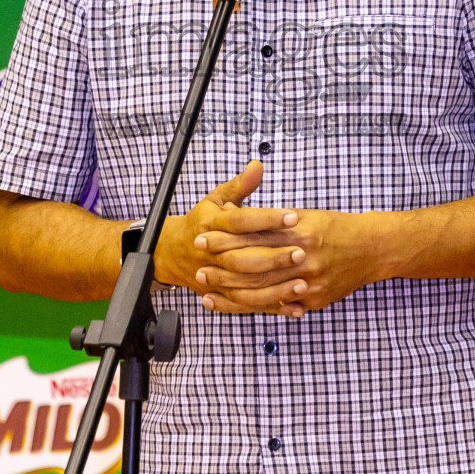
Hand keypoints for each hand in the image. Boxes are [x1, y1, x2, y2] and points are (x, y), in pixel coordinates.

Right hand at [155, 161, 308, 318]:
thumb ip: (240, 185)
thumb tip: (258, 166)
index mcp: (210, 225)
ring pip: (245, 285)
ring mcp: (215, 277)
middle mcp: (211, 253)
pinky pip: (247, 305)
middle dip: (273, 257)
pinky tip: (294, 306)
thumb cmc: (201, 221)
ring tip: (303, 281)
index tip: (293, 216)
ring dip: (275, 287)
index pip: (240, 221)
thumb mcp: (216, 199)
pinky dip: (271, 307)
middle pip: (243, 257)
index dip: (266, 219)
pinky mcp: (222, 294)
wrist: (171, 252)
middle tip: (302, 251)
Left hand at [195, 209, 382, 316]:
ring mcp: (310, 281)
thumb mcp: (303, 215)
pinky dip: (255, 308)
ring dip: (232, 294)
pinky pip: (279, 306)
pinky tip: (236, 306)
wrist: (372, 248)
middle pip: (253, 266)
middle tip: (197, 270)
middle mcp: (303, 257)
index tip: (201, 238)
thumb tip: (232, 214)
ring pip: (263, 292)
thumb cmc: (335, 228)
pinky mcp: (314, 299)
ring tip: (208, 292)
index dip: (224, 239)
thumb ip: (269, 218)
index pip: (252, 236)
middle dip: (222, 269)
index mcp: (298, 231)